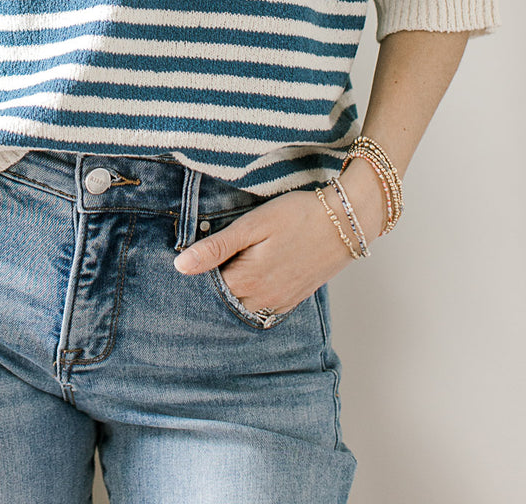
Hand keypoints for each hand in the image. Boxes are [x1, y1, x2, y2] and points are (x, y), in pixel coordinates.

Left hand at [172, 182, 362, 315]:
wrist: (345, 224)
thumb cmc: (297, 216)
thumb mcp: (253, 225)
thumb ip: (217, 247)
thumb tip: (180, 266)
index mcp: (246, 279)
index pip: (207, 288)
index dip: (197, 274)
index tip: (190, 259)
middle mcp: (261, 299)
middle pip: (224, 301)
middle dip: (213, 286)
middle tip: (207, 263)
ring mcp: (279, 302)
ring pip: (244, 308)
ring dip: (233, 294)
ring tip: (229, 268)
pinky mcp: (294, 299)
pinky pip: (264, 309)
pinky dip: (252, 299)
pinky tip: (251, 281)